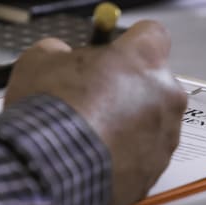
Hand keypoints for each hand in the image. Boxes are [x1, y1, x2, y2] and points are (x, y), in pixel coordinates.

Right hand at [4, 21, 185, 204]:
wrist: (47, 170)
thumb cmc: (49, 111)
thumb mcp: (39, 61)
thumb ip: (61, 52)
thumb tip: (61, 55)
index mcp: (144, 57)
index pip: (153, 34)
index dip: (129, 43)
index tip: (111, 53)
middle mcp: (165, 94)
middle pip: (154, 80)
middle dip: (129, 87)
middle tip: (94, 97)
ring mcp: (166, 135)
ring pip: (151, 120)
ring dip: (128, 123)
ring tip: (90, 134)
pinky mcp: (157, 170)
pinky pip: (144, 155)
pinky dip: (125, 155)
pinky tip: (94, 158)